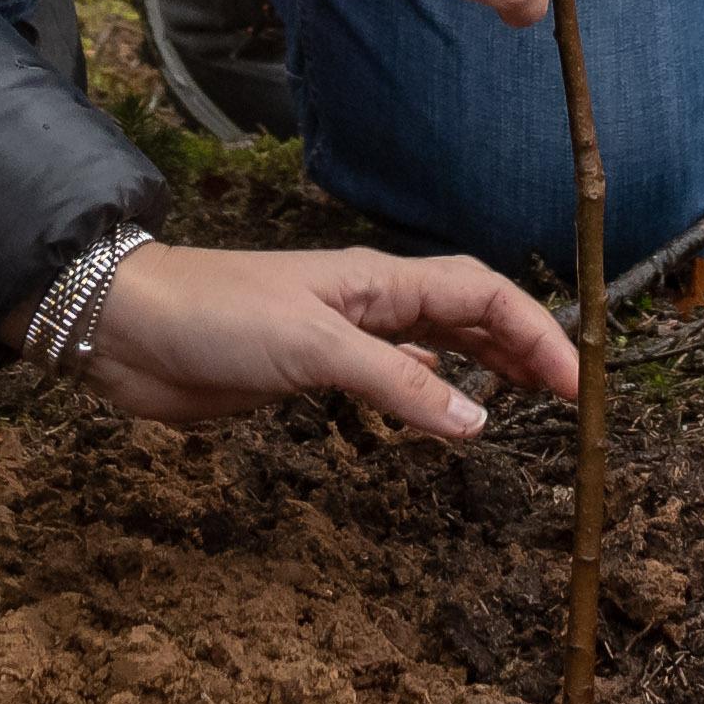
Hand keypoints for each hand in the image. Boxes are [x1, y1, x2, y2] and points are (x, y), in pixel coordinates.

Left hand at [61, 241, 590, 434]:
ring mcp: (340, 335)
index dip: (535, 330)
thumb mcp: (313, 349)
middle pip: (467, 313)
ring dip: (484, 364)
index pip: (481, 292)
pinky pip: (390, 376)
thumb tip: (476, 422)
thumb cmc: (215, 317)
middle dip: (523, 345)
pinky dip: (429, 390)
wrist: (129, 330)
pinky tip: (442, 409)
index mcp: (379, 281)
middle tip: (569, 394)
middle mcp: (368, 303)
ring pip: (434, 343)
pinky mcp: (309, 370)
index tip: (575, 379)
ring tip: (526, 396)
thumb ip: (394, 385)